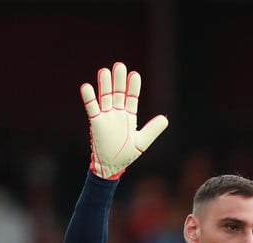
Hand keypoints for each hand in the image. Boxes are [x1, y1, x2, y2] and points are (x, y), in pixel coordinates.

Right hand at [80, 62, 168, 179]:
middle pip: (118, 94)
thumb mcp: (142, 142)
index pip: (131, 98)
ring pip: (105, 97)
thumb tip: (165, 118)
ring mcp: (106, 117)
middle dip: (119, 81)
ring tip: (105, 71)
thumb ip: (152, 130)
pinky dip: (89, 98)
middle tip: (119, 66)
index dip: (133, 87)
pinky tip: (87, 86)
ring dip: (105, 85)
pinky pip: (91, 108)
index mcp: (129, 116)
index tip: (134, 75)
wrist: (111, 167)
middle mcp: (117, 113)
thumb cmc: (126, 155)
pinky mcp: (96, 123)